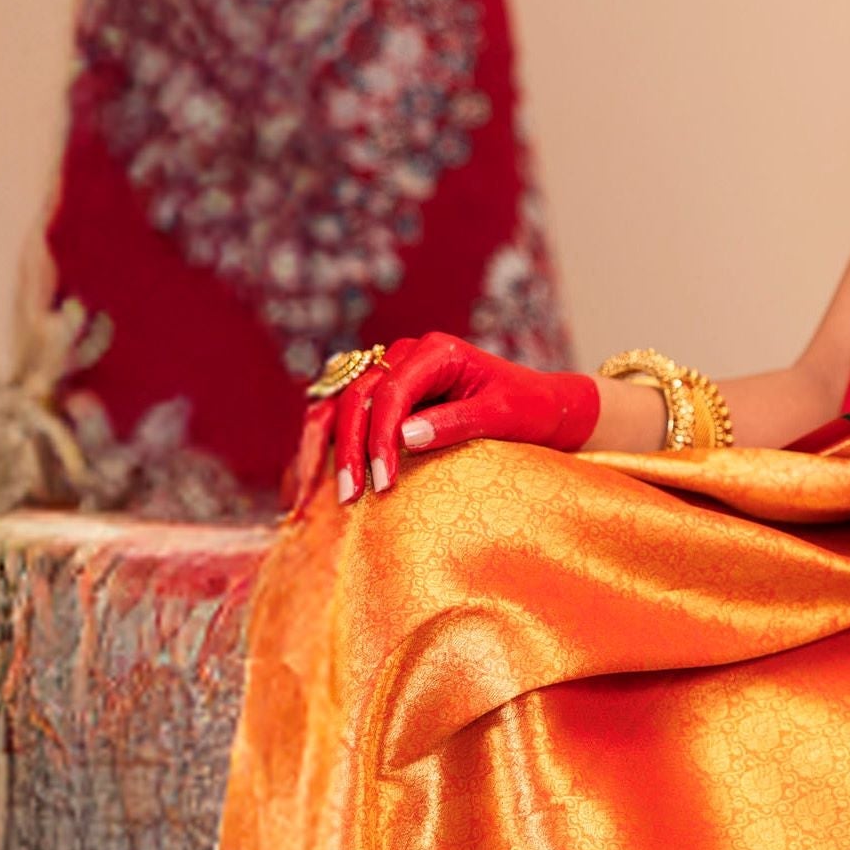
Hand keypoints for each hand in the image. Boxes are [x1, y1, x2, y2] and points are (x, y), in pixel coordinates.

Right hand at [289, 336, 607, 506]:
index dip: (379, 438)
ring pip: (336, 404)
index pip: (390, 391)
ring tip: (314, 497)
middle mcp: (405, 356)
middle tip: (349, 498)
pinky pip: (339, 417)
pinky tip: (306, 486)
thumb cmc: (529, 409)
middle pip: (356, 398)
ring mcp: (389, 374)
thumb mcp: (503, 415)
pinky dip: (320, 447)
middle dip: (346, 449)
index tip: (381, 483)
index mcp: (436, 351)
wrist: (543, 407)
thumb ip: (456, 422)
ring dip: (321, 448)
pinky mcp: (383, 397)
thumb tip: (406, 436)